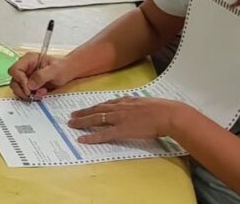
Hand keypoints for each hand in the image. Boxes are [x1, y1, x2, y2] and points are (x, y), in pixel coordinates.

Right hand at [8, 52, 76, 100]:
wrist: (68, 72)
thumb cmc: (63, 67)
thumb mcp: (55, 70)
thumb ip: (42, 75)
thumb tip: (30, 85)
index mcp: (29, 60)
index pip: (15, 70)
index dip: (20, 80)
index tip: (29, 89)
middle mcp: (25, 68)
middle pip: (14, 80)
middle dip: (22, 90)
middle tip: (32, 95)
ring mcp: (27, 76)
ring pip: (17, 88)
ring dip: (27, 94)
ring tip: (40, 93)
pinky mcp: (30, 85)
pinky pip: (24, 93)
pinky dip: (31, 96)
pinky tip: (41, 93)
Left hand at [67, 96, 184, 142]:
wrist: (168, 114)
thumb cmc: (163, 110)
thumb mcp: (147, 103)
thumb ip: (138, 105)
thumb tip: (137, 106)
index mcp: (127, 101)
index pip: (107, 103)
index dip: (95, 106)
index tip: (88, 108)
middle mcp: (120, 107)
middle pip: (97, 109)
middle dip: (84, 112)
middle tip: (72, 115)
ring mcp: (119, 118)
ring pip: (96, 119)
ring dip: (82, 121)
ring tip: (72, 124)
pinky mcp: (121, 130)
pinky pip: (102, 134)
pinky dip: (91, 136)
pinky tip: (82, 139)